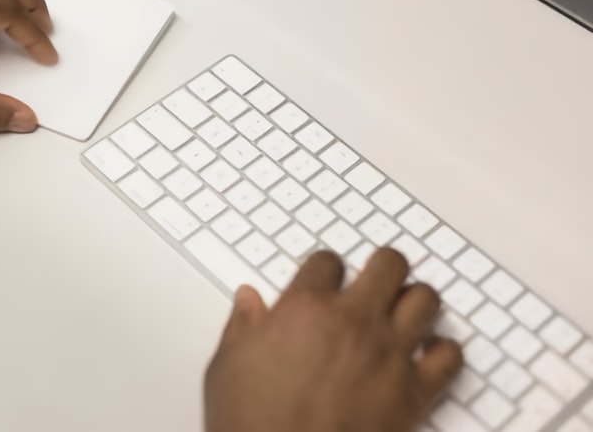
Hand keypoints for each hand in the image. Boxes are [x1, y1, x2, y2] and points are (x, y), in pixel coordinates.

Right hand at [204, 249, 462, 431]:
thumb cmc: (252, 424)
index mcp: (304, 308)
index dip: (326, 267)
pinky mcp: (414, 394)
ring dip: (415, 301)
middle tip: (376, 277)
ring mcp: (388, 355)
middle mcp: (352, 322)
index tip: (324, 278)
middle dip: (383, 266)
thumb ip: (241, 326)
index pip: (327, 261)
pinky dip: (444, 352)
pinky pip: (450, 357)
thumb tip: (248, 301)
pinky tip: (428, 356)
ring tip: (404, 310)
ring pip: (426, 300)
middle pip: (388, 264)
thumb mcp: (227, 367)